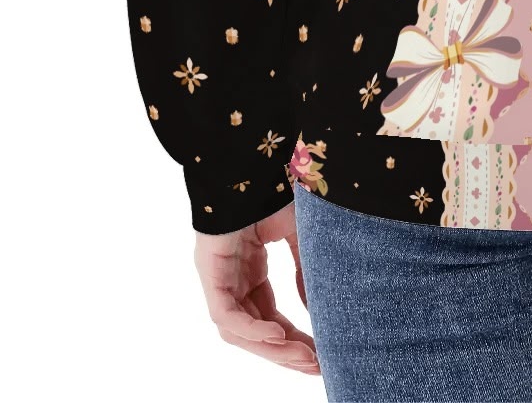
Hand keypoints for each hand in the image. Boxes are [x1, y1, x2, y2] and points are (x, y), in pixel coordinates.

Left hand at [193, 204, 318, 374]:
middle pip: (257, 330)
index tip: (320, 354)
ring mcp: (220, 279)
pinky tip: (277, 337)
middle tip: (316, 367)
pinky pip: (227, 316)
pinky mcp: (211, 275)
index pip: (270, 317)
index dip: (293, 339)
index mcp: (250, 271)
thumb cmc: (273, 189)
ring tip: (303, 358)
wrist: (250, 163)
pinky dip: (252, 330)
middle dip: (286, 352)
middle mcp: (233, 280)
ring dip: (272, 349)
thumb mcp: (299, 235)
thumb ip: (306, 271)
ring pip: (241, 331)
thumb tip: (319, 307)